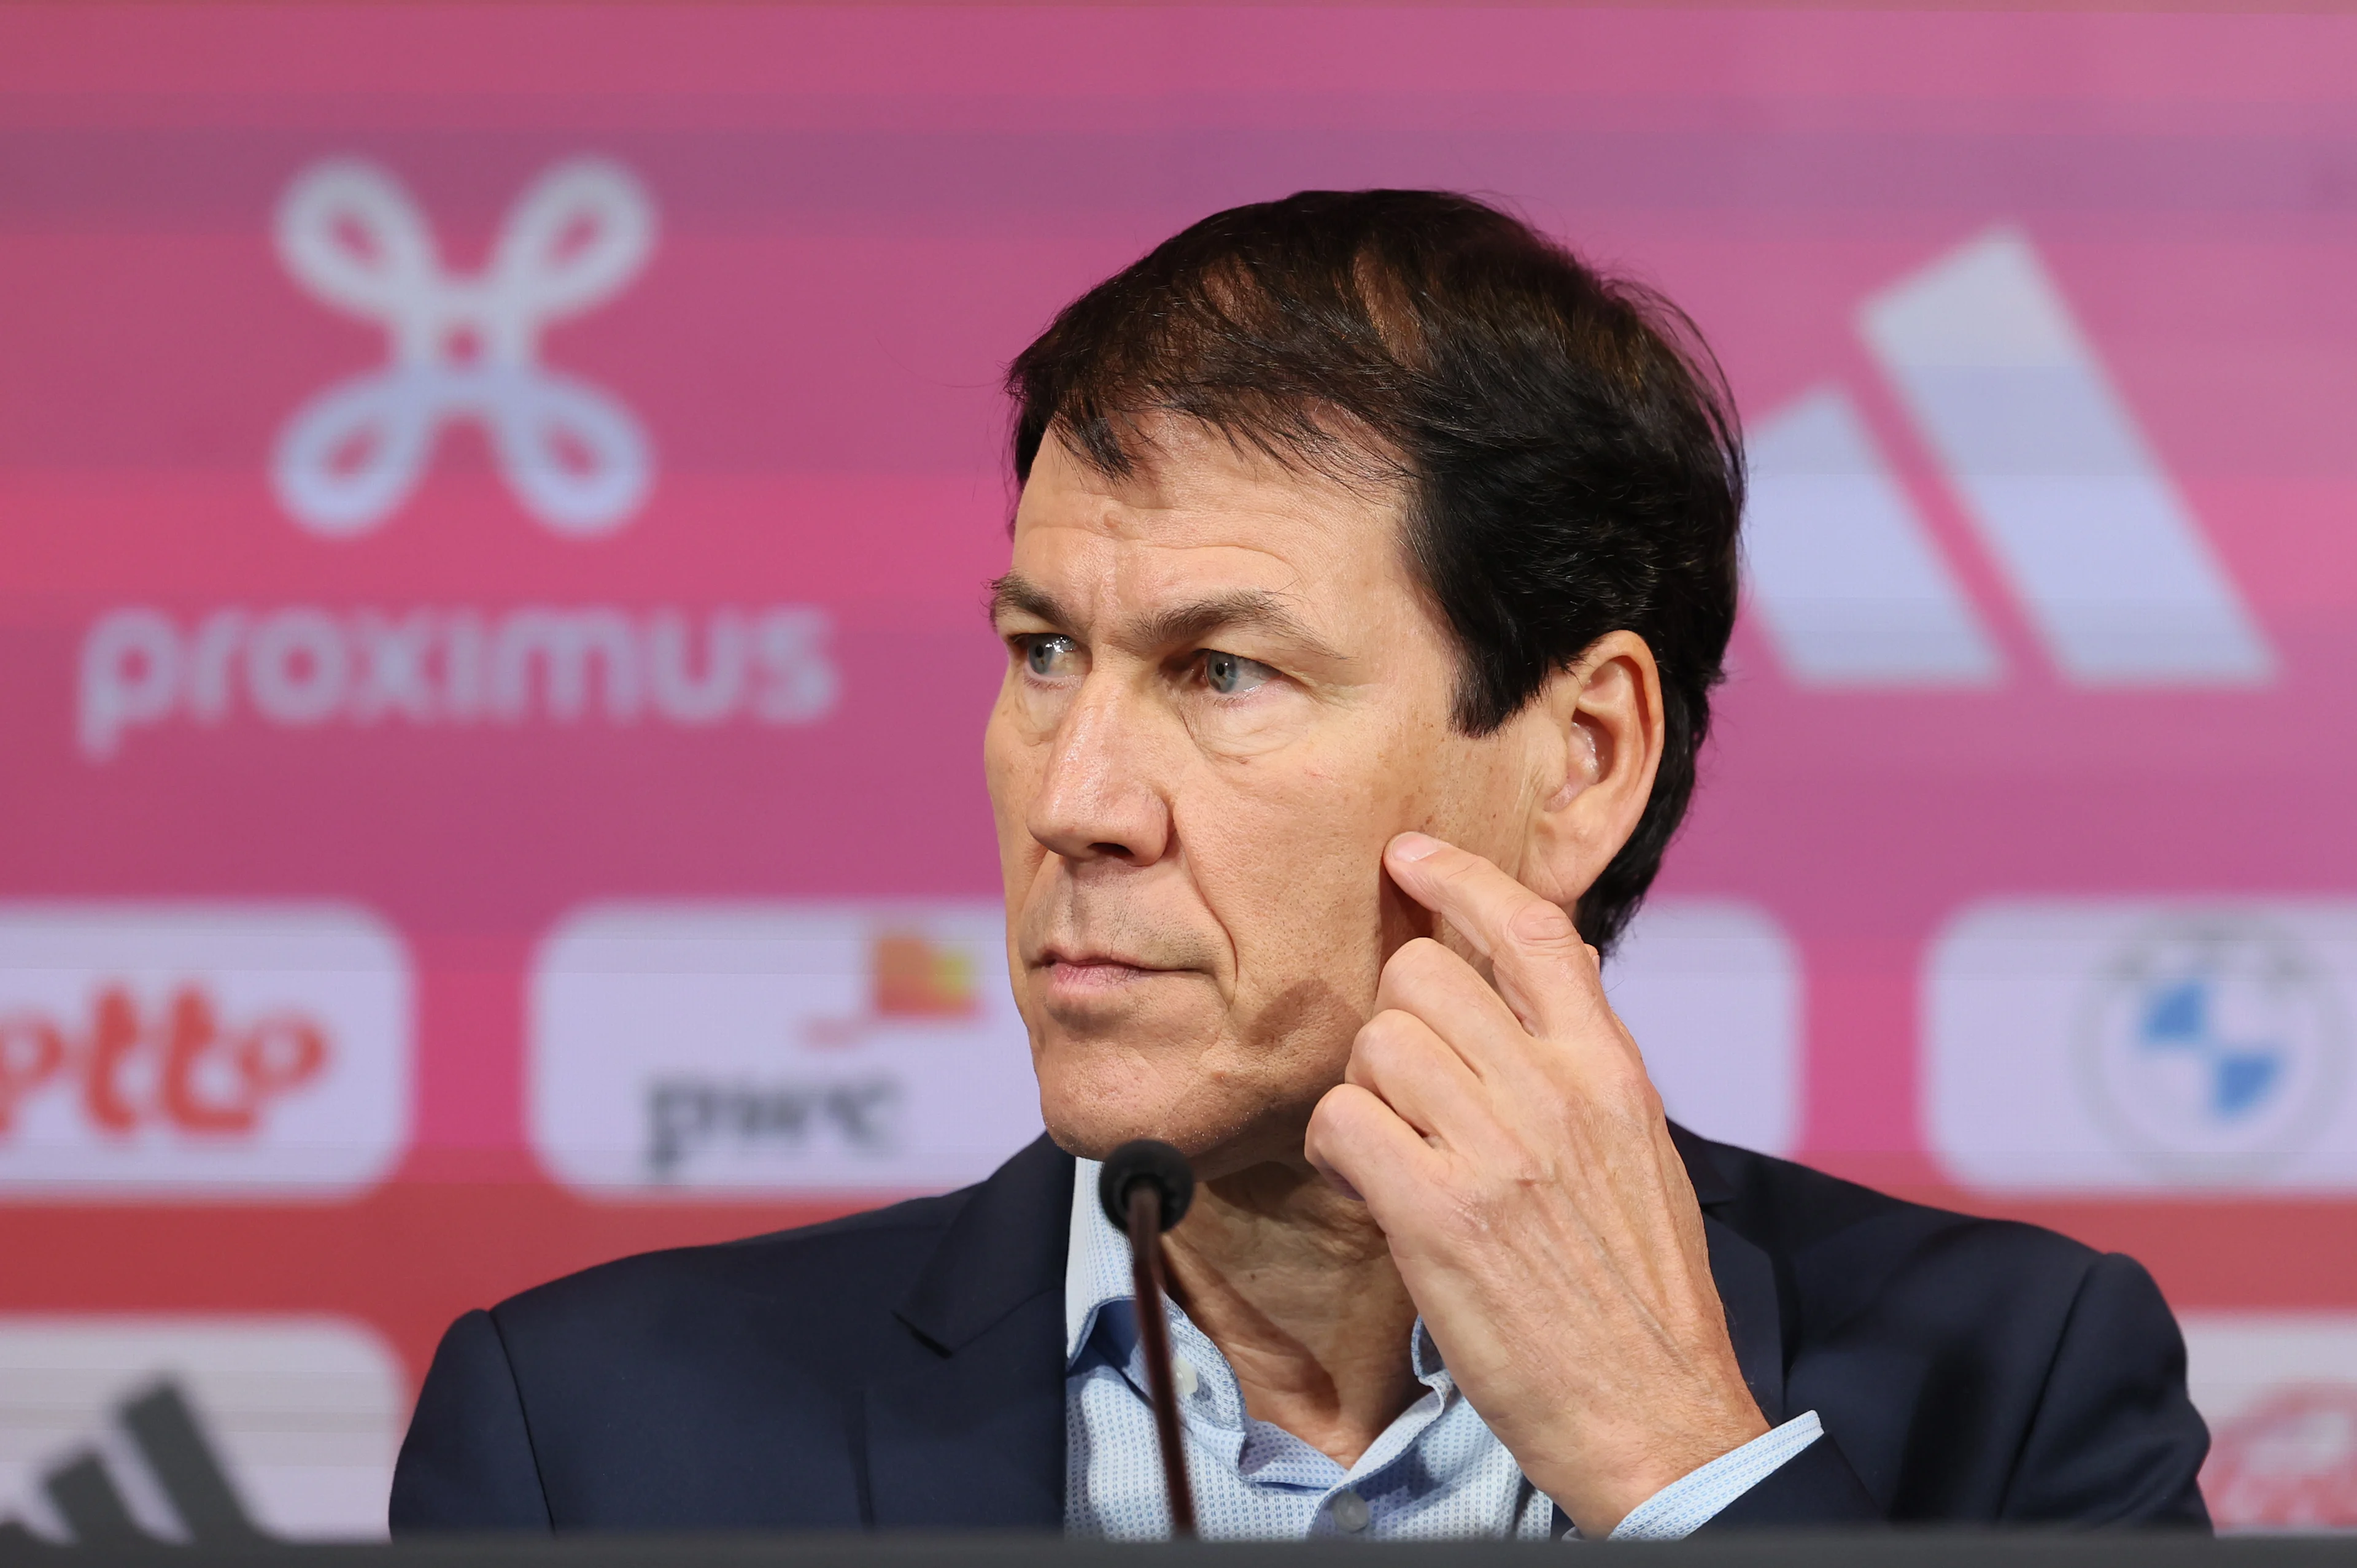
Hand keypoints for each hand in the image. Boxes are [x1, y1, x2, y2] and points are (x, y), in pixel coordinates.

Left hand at [1301, 832, 1766, 1537]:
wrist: (1658, 1417)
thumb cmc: (1639, 1296)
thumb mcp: (1638, 1153)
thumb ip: (1581, 1066)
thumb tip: (1532, 978)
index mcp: (1613, 1072)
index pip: (1533, 930)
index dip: (1459, 877)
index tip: (1409, 858)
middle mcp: (1557, 1093)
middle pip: (1424, 976)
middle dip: (1395, 1021)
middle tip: (1407, 1089)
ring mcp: (1496, 1150)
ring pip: (1376, 1042)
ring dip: (1363, 1089)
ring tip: (1389, 1147)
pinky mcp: (1438, 1214)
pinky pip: (1343, 1120)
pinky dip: (1335, 1145)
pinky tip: (1363, 1181)